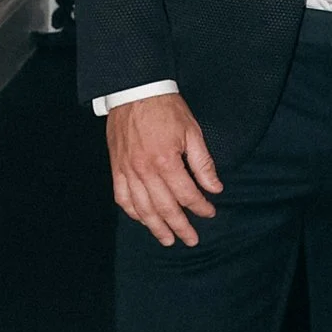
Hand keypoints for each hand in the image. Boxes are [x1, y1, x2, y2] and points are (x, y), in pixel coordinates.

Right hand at [105, 92, 222, 246]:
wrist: (135, 91)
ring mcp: (128, 171)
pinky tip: (143, 219)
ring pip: (142, 209)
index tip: (210, 213)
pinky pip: (122, 197)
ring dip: (156, 227)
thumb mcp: (192, 131)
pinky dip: (133, 212)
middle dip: (181, 226)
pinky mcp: (116, 168)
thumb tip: (215, 188)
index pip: (187, 194)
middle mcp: (145, 170)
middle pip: (165, 208)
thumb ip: (203, 163)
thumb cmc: (166, 108)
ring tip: (168, 240)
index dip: (200, 207)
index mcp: (166, 161)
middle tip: (191, 240)